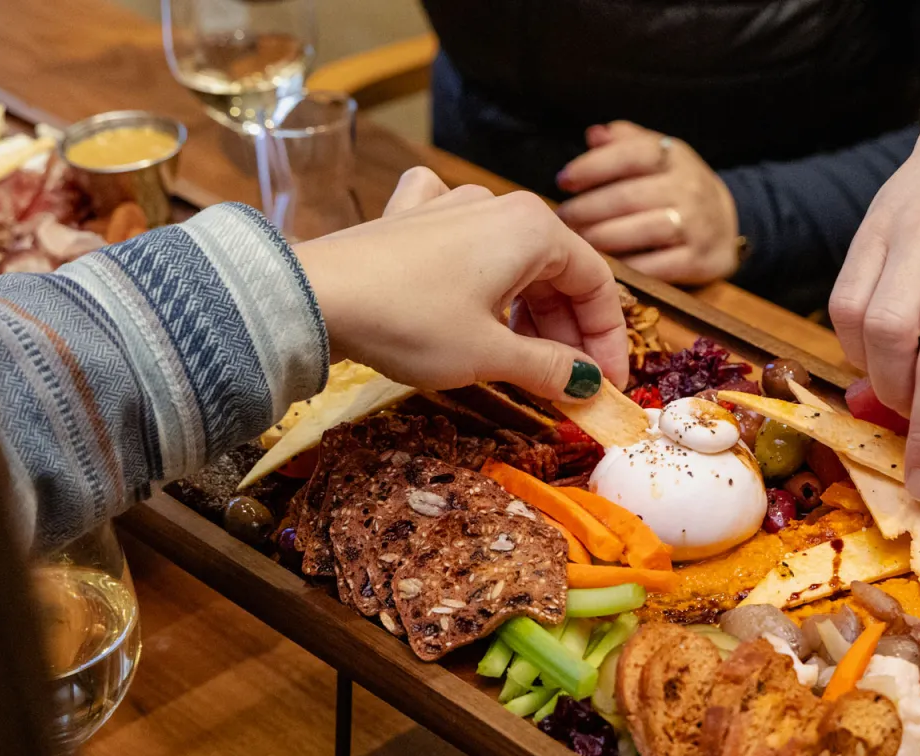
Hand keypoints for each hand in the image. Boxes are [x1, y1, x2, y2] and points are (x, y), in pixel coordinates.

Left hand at [295, 168, 628, 401]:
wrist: (312, 297)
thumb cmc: (409, 321)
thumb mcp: (490, 356)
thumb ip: (549, 368)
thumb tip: (587, 385)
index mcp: (533, 229)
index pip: (596, 284)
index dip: (607, 340)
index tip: (606, 385)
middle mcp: (498, 207)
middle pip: (555, 271)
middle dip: (566, 332)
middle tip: (567, 385)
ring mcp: (450, 206)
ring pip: (511, 259)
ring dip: (526, 311)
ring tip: (522, 359)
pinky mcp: (410, 219)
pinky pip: (459, 233)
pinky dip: (474, 265)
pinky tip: (466, 281)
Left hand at [556, 120, 738, 284]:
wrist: (726, 224)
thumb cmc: (676, 187)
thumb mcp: (658, 155)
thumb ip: (625, 142)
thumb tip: (594, 135)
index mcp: (675, 157)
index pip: (630, 155)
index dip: (592, 167)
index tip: (563, 181)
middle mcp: (689, 188)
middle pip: (628, 197)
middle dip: (587, 209)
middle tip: (563, 219)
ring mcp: (696, 226)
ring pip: (640, 231)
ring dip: (601, 238)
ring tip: (578, 241)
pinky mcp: (698, 261)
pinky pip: (655, 266)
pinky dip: (625, 266)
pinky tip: (605, 265)